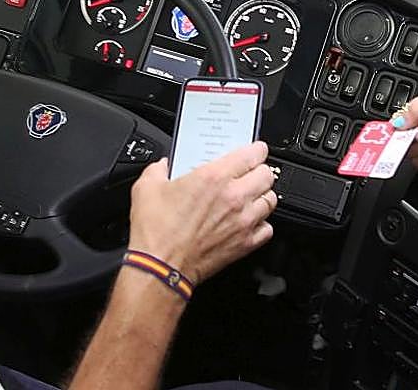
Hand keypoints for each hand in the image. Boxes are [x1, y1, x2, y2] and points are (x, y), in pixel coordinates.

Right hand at [128, 142, 275, 284]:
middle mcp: (234, 196)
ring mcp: (243, 221)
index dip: (256, 149)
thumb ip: (158, 168)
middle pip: (267, 174)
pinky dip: (262, 223)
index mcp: (214, 177)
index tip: (253, 150)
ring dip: (262, 195)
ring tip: (251, 195)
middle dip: (260, 170)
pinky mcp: (246, 243)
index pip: (253, 153)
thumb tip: (163, 165)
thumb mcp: (146, 188)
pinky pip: (268, 228)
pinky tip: (250, 221)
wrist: (160, 268)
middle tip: (250, 172)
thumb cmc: (155, 232)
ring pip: (271, 199)